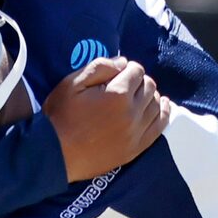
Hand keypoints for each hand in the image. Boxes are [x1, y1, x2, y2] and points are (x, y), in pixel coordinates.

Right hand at [44, 55, 171, 182]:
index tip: (118, 73)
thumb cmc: (60, 117)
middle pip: (149, 87)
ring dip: (150, 96)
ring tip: (140, 95)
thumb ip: (100, 67)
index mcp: (118, 94)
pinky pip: (159, 127)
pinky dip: (163, 113)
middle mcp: (132, 113)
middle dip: (139, 81)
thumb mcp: (71, 84)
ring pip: (156, 105)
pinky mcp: (136, 148)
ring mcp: (136, 132)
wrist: (54, 155)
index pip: (136, 71)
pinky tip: (162, 106)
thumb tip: (123, 62)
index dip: (127, 68)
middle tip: (124, 85)